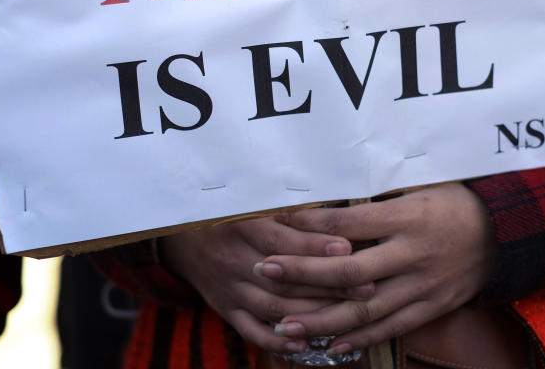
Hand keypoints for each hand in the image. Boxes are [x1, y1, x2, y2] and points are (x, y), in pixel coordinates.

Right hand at [159, 216, 374, 353]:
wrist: (179, 235)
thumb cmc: (227, 212)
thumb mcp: (250, 201)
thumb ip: (286, 210)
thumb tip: (332, 211)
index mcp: (240, 227)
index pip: (281, 241)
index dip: (314, 246)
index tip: (347, 248)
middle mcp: (233, 260)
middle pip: (284, 278)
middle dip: (328, 284)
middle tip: (365, 287)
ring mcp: (228, 288)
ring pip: (273, 306)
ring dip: (312, 313)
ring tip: (347, 314)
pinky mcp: (225, 309)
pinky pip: (251, 330)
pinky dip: (277, 340)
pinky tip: (305, 343)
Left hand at [259, 183, 497, 354]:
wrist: (504, 232)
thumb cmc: (454, 200)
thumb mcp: (419, 184)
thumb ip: (378, 193)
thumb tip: (331, 188)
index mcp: (406, 217)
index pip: (347, 224)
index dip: (309, 225)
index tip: (277, 223)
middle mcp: (412, 254)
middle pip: (348, 271)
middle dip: (302, 273)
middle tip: (266, 271)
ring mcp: (423, 284)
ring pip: (365, 309)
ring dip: (322, 318)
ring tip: (285, 324)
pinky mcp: (433, 306)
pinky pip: (392, 328)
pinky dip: (360, 338)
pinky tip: (331, 345)